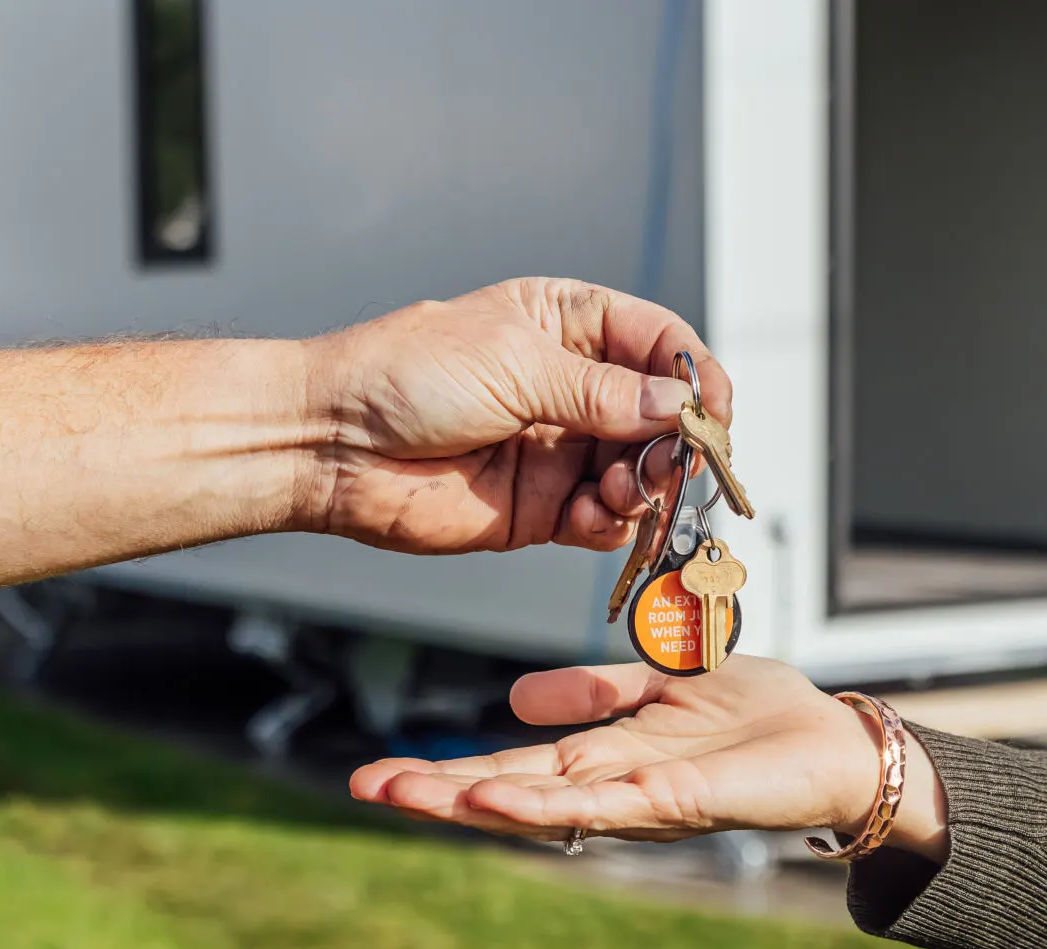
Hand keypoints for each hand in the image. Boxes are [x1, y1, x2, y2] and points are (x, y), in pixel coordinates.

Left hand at [300, 278, 727, 554]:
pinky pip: (606, 520)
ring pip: (643, 471)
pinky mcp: (545, 508)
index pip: (659, 343)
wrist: (333, 446)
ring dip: (646, 485)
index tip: (713, 410)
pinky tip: (589, 517)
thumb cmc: (404, 377)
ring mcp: (562, 449)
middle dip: (675, 441)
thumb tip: (677, 407)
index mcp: (568, 326)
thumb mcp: (513, 363)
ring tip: (619, 491)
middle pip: (662, 415)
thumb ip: (601, 392)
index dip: (694, 375)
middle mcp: (574, 388)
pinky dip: (612, 524)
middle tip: (671, 462)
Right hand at [348, 657, 948, 860]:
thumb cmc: (760, 716)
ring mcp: (640, 800)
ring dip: (470, 803)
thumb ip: (595, 687)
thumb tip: (515, 696)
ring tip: (403, 797)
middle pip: (509, 793)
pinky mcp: (678, 800)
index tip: (379, 771)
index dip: (446, 769)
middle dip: (436, 794)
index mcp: (605, 756)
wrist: (836, 742)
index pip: (509, 764)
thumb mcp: (661, 679)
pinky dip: (545, 804)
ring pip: (541, 807)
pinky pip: (603, 803)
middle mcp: (612, 786)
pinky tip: (495, 799)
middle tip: (361, 789)